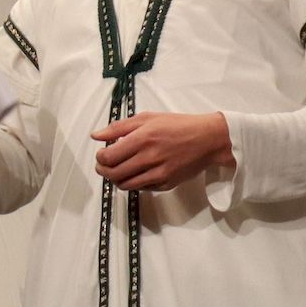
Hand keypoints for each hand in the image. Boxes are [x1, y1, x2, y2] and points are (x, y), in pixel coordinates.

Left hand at [91, 111, 232, 191]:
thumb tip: (95, 135)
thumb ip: (119, 127)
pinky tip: (136, 173)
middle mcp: (150, 158)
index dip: (100, 158)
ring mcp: (159, 173)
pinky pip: (141, 188)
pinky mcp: (166, 184)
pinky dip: (133, 183)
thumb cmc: (178, 125)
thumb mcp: (148, 118)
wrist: (209, 139)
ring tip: (117, 170)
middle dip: (102, 170)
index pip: (108, 157)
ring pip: (125, 185)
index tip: (102, 154)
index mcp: (143, 138)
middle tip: (103, 165)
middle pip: (113, 174)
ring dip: (116, 179)